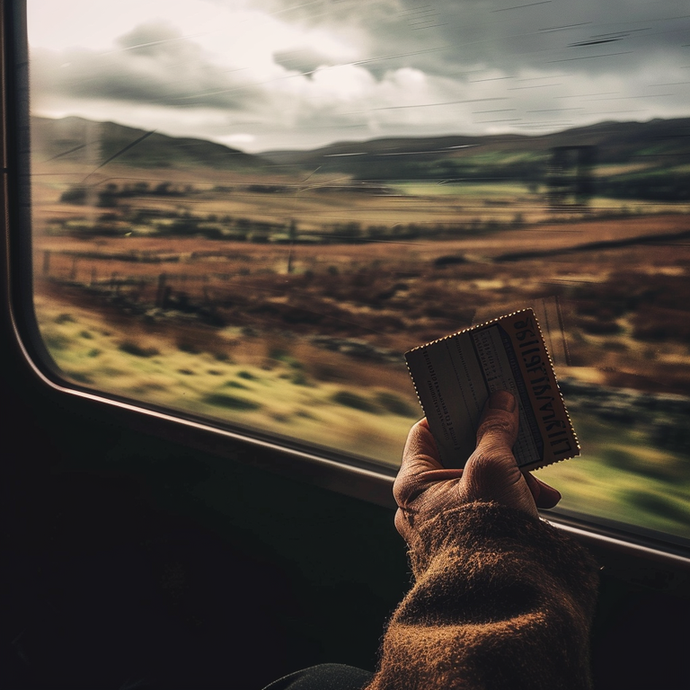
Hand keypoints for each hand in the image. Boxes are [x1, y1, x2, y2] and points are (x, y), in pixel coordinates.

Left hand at [394, 390, 560, 542]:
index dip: (451, 414)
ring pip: (474, 484)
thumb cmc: (488, 529)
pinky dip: (508, 501)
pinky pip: (483, 509)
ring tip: (540, 485)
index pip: (424, 433)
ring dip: (509, 476)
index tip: (478, 402)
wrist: (505, 599)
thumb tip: (500, 400)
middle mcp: (419, 506)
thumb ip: (495, 430)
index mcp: (412, 485)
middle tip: (517, 437)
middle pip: (454, 457)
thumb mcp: (493, 468)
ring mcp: (440, 527)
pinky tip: (539, 503)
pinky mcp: (462, 543)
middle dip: (493, 448)